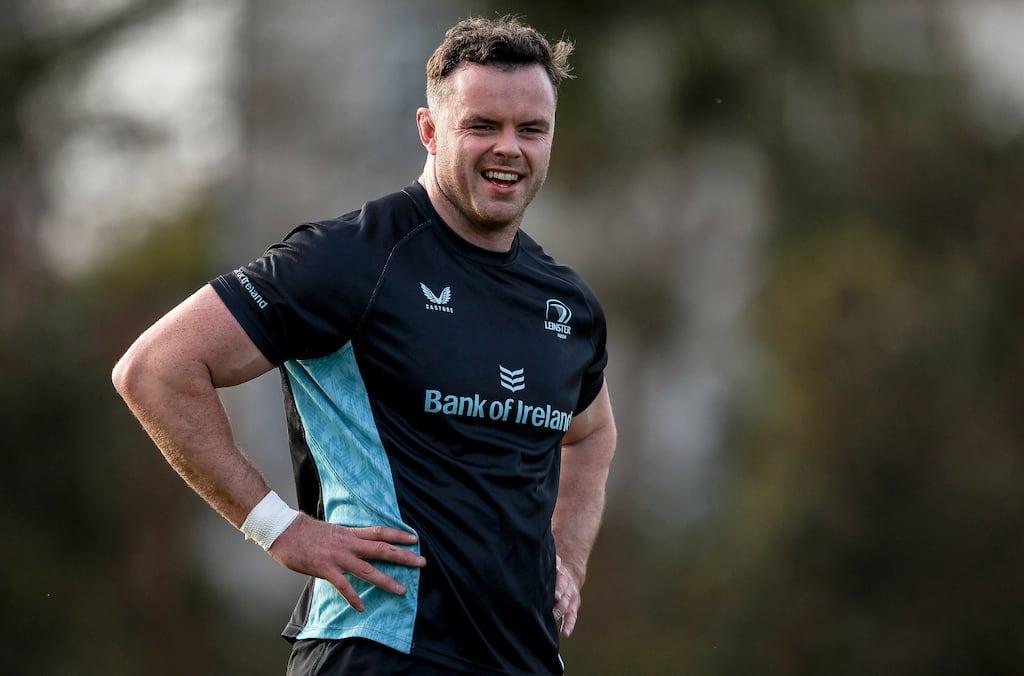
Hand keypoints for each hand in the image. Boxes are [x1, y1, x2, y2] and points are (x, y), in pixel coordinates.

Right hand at [267, 513, 425, 611]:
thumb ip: (346, 539)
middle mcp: (348, 544)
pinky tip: (361, 607)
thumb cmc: (304, 531)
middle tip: (422, 562)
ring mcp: (338, 557)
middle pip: (382, 549)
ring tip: (402, 591)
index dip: (399, 534)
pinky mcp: (325, 569)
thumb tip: (357, 544)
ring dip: (386, 581)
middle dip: (403, 556)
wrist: (283, 530)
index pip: (380, 531)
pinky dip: (353, 597)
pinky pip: (343, 585)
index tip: (415, 539)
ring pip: (368, 570)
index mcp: (350, 533)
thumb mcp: (331, 531)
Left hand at [552, 553, 581, 637]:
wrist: (568, 574)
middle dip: (560, 601)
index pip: (561, 580)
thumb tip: (542, 556)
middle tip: (554, 608)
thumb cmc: (553, 569)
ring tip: (555, 618)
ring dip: (562, 612)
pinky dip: (569, 625)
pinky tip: (565, 633)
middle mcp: (567, 586)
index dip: (559, 587)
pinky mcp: (573, 606)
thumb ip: (550, 562)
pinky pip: (572, 616)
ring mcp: (571, 597)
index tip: (555, 595)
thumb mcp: (551, 562)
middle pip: (565, 594)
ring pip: (568, 605)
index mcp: (561, 574)